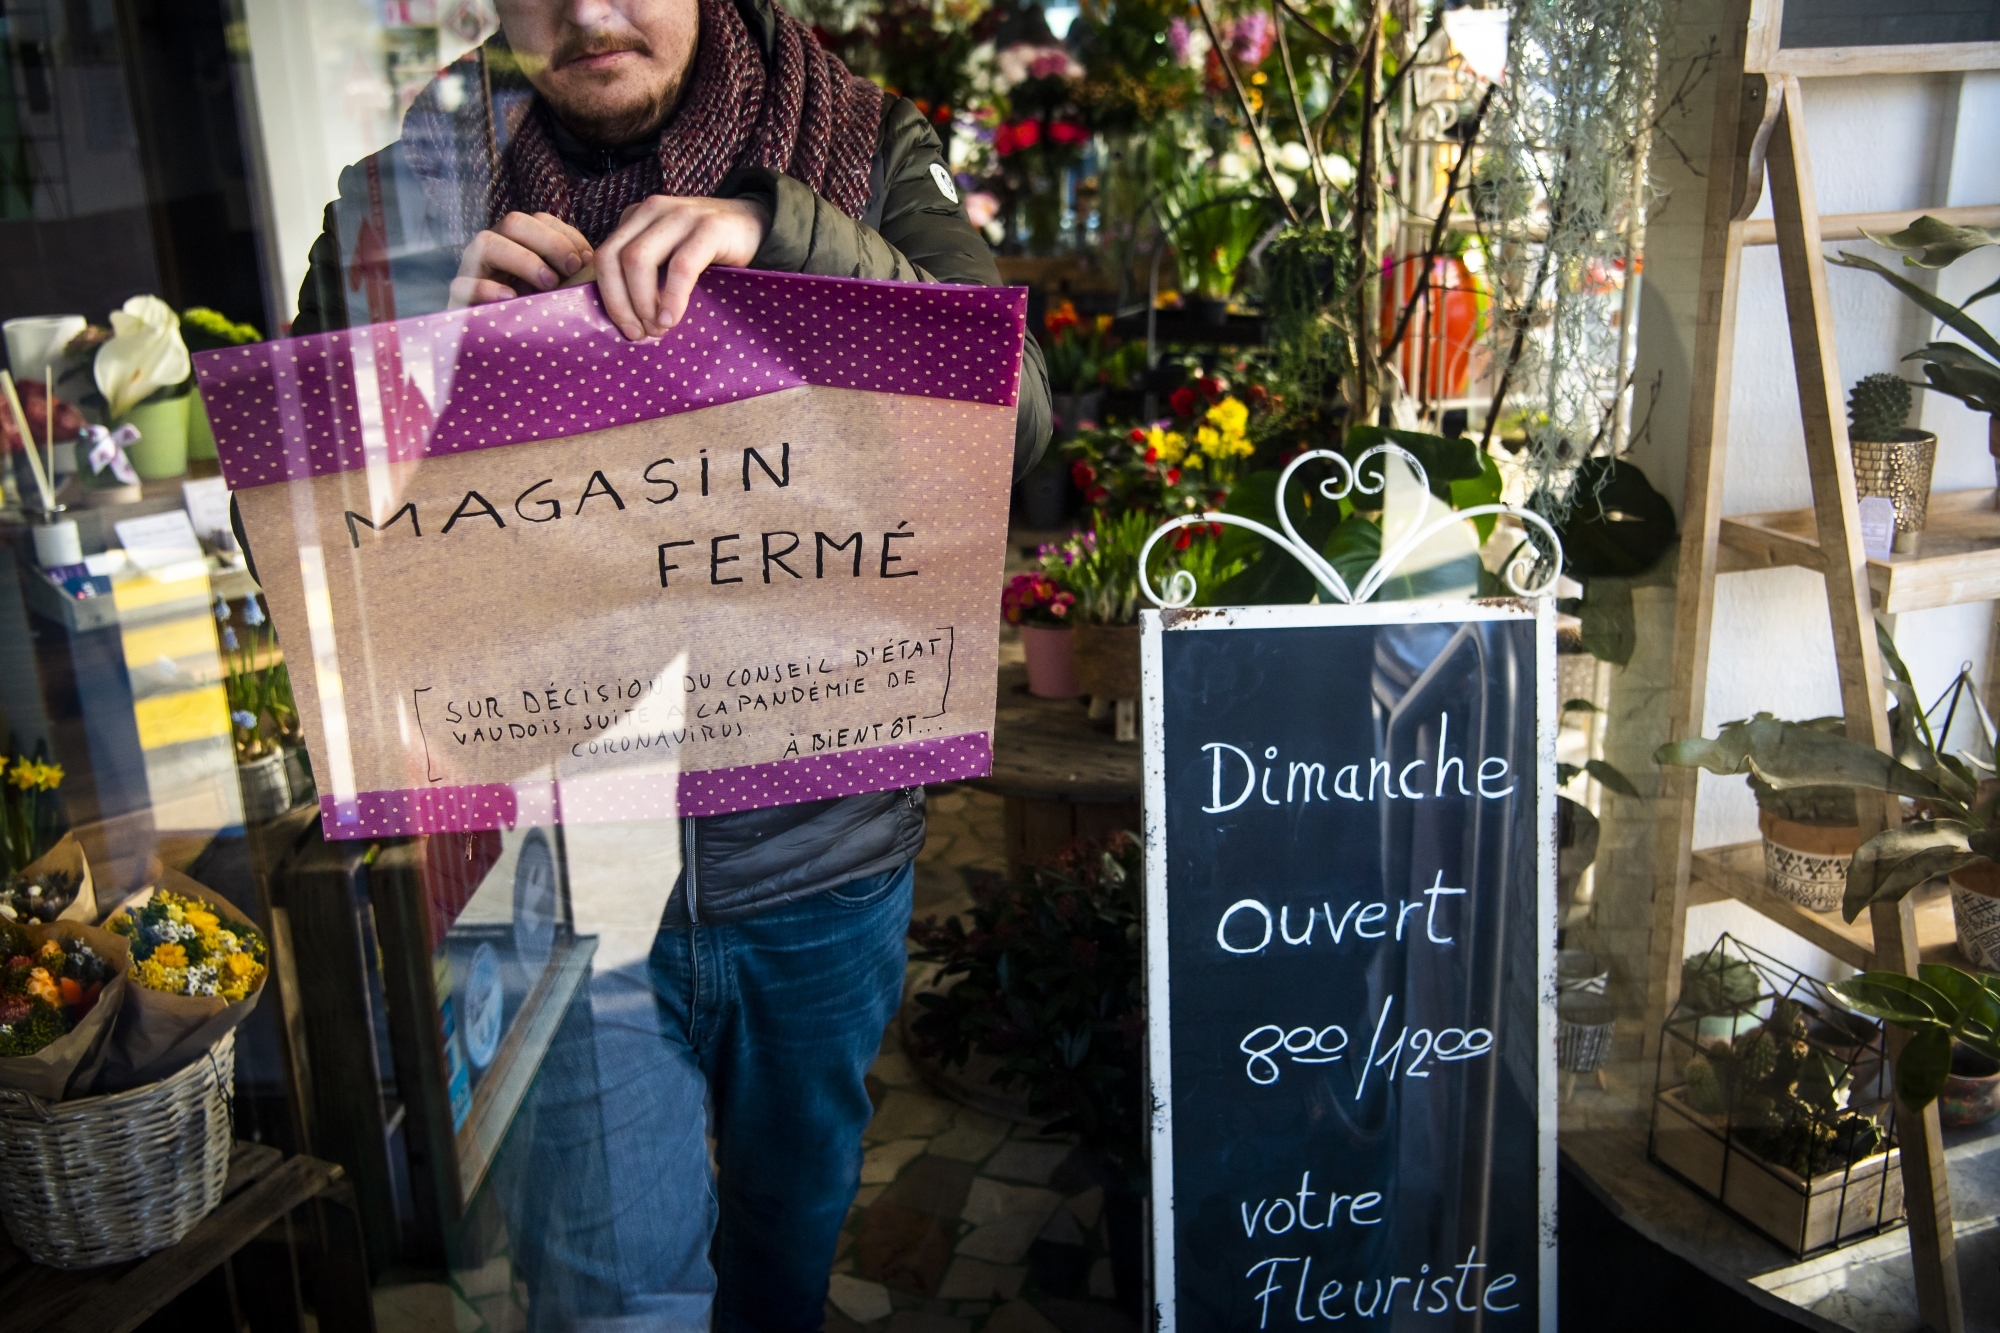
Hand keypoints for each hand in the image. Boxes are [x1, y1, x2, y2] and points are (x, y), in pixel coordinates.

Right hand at [448, 212, 592, 308]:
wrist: (510, 352)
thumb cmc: (542, 317)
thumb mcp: (562, 290)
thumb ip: (573, 272)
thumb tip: (589, 260)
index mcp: (519, 243)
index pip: (538, 219)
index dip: (564, 234)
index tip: (586, 260)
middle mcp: (495, 249)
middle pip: (514, 222)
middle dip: (548, 242)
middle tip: (570, 269)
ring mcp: (473, 270)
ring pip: (486, 243)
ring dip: (523, 260)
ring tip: (549, 284)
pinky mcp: (459, 298)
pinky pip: (463, 284)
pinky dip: (487, 289)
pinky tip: (511, 298)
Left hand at [593, 195, 770, 340]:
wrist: (758, 226)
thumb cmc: (711, 251)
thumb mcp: (670, 256)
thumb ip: (646, 274)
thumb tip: (626, 319)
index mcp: (637, 218)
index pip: (604, 258)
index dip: (609, 298)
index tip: (627, 329)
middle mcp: (652, 210)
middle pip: (613, 258)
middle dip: (620, 302)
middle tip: (638, 334)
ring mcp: (680, 215)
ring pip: (638, 260)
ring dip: (643, 302)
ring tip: (658, 329)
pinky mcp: (709, 227)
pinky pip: (680, 267)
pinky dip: (673, 297)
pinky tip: (673, 319)